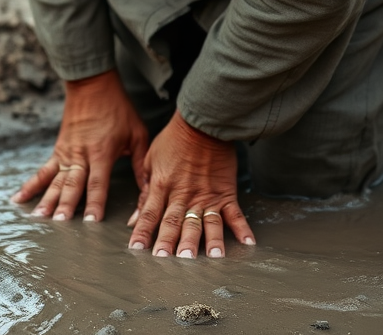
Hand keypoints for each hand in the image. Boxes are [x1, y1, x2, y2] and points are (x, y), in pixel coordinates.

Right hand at [12, 69, 149, 221]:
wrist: (93, 84)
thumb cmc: (118, 109)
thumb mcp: (137, 134)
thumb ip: (142, 165)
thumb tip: (150, 191)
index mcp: (102, 152)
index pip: (98, 183)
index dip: (95, 203)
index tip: (91, 222)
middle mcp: (81, 154)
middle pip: (72, 184)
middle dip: (66, 205)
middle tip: (60, 224)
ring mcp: (66, 152)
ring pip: (54, 180)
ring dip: (46, 200)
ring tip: (37, 219)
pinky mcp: (58, 149)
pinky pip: (43, 170)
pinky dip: (31, 185)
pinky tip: (18, 198)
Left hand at [128, 110, 254, 257]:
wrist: (202, 121)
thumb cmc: (174, 139)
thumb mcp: (152, 160)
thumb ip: (146, 191)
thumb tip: (134, 218)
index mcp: (163, 186)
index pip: (150, 213)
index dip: (143, 232)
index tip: (137, 250)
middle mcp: (184, 194)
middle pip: (176, 222)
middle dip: (171, 243)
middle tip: (169, 261)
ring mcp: (207, 195)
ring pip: (206, 222)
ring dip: (207, 241)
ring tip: (209, 259)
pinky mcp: (226, 192)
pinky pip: (235, 213)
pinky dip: (242, 229)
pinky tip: (248, 244)